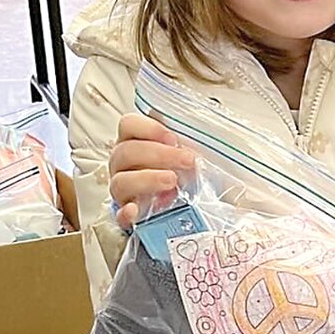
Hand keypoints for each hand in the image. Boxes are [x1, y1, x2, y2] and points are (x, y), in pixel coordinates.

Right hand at [107, 114, 194, 228]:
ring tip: (172, 181)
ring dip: (147, 179)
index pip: (128, 125)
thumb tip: (216, 116)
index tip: (173, 138)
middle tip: (187, 160)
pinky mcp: (127, 217)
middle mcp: (124, 165)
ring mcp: (123, 191)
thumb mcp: (195, 152)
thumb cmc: (188, 174)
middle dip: (158, 154)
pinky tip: (136, 210)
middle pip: (126, 152)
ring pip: (120, 181)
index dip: (148, 128)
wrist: (190, 211)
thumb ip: (195, 137)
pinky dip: (125, 213)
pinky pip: (119, 215)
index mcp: (136, 142)